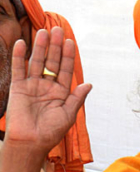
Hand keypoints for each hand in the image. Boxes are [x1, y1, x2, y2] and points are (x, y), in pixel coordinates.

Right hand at [5, 26, 91, 156]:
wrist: (31, 143)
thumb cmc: (51, 132)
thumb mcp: (69, 114)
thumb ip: (77, 98)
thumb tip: (89, 84)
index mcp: (61, 93)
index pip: (65, 70)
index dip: (68, 56)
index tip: (70, 42)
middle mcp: (47, 87)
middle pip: (51, 62)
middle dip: (55, 47)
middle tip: (57, 29)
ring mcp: (32, 86)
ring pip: (36, 62)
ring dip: (40, 47)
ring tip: (43, 31)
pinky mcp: (18, 88)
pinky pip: (19, 69)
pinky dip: (20, 57)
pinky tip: (23, 43)